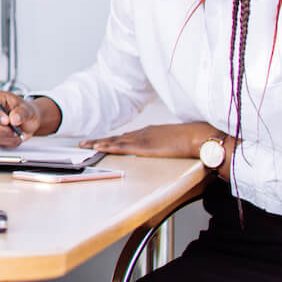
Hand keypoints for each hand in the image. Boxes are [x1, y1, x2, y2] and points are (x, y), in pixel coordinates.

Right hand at [0, 91, 58, 147]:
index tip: (6, 120)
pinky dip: (9, 142)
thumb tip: (14, 119)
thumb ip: (21, 112)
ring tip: (18, 134)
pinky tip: (16, 138)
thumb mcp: (27, 109)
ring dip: (6, 136)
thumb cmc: (25, 111)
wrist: (29, 122)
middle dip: (0, 129)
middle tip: (14, 130)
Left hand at [80, 122, 209, 159]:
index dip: (112, 139)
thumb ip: (166, 144)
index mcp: (149, 132)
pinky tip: (99, 148)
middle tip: (85, 143)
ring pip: (115, 141)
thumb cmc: (190, 139)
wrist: (197, 136)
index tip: (101, 141)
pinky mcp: (143, 146)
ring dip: (99, 143)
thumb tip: (166, 148)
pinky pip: (121, 146)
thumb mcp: (174, 141)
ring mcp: (141, 139)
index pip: (126, 136)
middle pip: (117, 137)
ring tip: (86, 146)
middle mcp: (142, 133)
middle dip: (100, 140)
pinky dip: (108, 147)